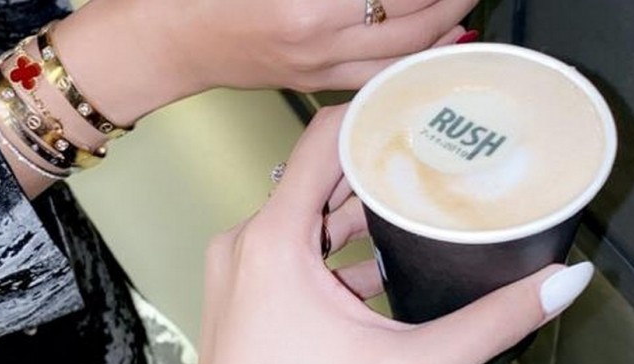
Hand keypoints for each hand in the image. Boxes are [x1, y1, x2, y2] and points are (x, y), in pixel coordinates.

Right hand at [53, 0, 476, 124]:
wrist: (169, 41)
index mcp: (309, 7)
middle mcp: (321, 44)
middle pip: (413, 26)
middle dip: (454, 2)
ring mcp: (319, 72)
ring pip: (400, 60)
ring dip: (440, 36)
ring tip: (464, 13)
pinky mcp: (314, 85)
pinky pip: (376, 79)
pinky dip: (408, 64)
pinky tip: (428, 49)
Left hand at [186, 105, 593, 363]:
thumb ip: (489, 323)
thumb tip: (553, 286)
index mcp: (273, 243)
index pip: (319, 141)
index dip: (368, 116)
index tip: (409, 109)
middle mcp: (245, 245)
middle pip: (315, 179)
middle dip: (372, 171)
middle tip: (425, 161)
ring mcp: (238, 270)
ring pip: (302, 218)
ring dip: (352, 216)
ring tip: (406, 212)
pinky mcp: (242, 294)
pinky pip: (288, 252)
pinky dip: (328, 253)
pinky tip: (370, 271)